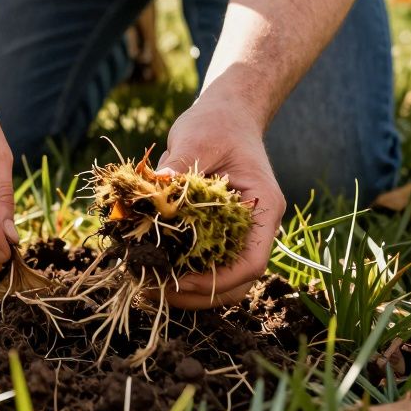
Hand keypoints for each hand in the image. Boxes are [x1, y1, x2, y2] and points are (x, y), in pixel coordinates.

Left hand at [156, 99, 285, 308]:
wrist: (224, 116)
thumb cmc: (217, 124)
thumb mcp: (199, 139)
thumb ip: (183, 162)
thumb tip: (158, 184)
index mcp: (264, 208)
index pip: (251, 262)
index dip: (216, 280)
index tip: (177, 280)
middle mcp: (256, 228)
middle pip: (235, 282)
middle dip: (196, 294)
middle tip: (152, 290)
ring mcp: (238, 233)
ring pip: (220, 279)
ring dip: (186, 289)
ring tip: (146, 285)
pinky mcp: (217, 231)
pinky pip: (203, 262)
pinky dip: (179, 270)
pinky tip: (149, 266)